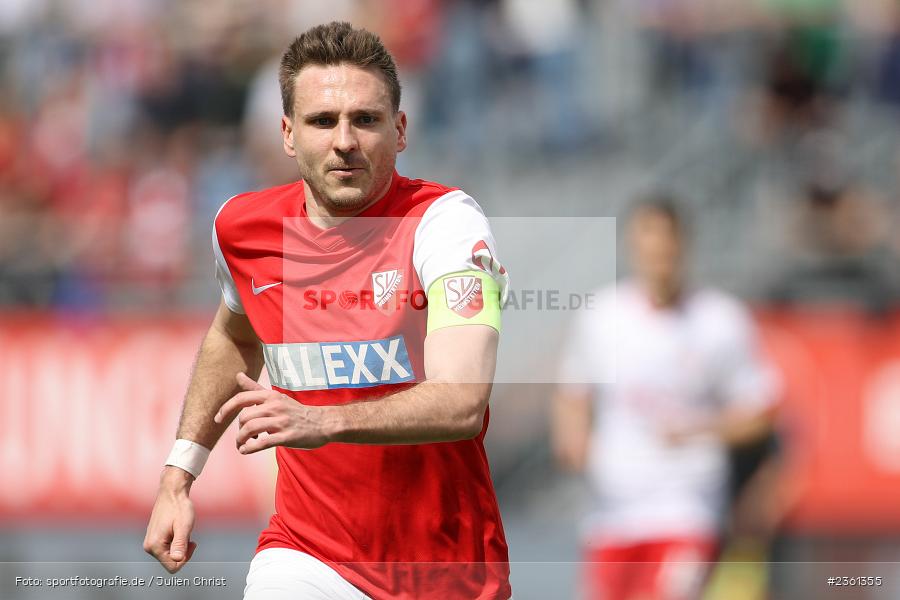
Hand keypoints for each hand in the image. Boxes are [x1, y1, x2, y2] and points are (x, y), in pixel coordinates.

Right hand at [143, 467, 197, 572]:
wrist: (172, 493)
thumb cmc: (179, 508)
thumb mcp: (184, 526)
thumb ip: (180, 544)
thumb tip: (177, 559)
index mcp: (154, 546)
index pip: (172, 567)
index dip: (185, 558)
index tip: (192, 543)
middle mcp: (149, 547)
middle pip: (170, 562)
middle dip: (182, 552)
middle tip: (188, 536)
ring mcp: (150, 543)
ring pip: (169, 555)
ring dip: (179, 546)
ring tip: (182, 530)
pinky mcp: (153, 538)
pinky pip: (167, 548)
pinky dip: (176, 541)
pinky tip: (178, 529)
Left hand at [214, 372, 334, 453]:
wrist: (322, 423)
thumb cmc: (296, 411)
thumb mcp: (276, 397)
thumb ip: (255, 388)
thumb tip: (237, 375)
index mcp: (271, 396)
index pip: (242, 398)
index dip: (225, 409)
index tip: (217, 419)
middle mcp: (275, 406)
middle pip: (244, 418)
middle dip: (239, 431)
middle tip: (243, 437)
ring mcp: (282, 422)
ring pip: (251, 430)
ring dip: (241, 441)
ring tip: (242, 445)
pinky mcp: (287, 437)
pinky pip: (262, 443)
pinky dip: (249, 448)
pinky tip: (246, 450)